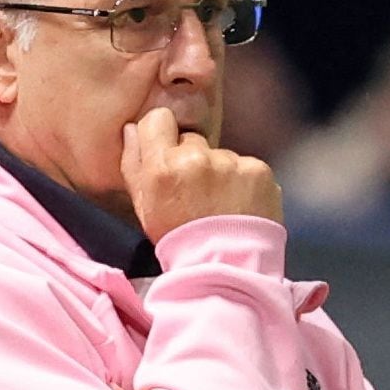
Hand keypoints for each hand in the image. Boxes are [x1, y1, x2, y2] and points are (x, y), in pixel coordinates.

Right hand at [121, 107, 282, 241]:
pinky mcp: (259, 172)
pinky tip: (242, 208)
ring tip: (222, 208)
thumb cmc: (179, 241)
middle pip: (192, 141)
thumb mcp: (144, 207)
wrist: (225, 270)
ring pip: (222, 156)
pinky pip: (248, 167)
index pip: (158, 119)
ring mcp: (231, 164)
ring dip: (222, 174)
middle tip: (197, 195)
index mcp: (162, 167)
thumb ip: (133, 163)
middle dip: (193, 161)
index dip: (162, 135)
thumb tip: (131, 128)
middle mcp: (196, 159)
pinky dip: (246, 184)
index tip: (168, 154)